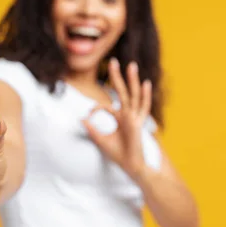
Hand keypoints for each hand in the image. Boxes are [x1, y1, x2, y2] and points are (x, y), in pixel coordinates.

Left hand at [82, 59, 151, 180]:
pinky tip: (145, 84)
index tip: (88, 112)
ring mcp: (134, 117)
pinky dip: (144, 96)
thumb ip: (91, 129)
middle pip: (122, 91)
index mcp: (120, 118)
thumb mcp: (100, 140)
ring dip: (132, 80)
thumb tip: (80, 119)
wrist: (130, 166)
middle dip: (117, 76)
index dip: (97, 106)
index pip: (108, 105)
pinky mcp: (138, 123)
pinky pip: (142, 108)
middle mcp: (128, 114)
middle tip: (113, 60)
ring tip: (131, 65)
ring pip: (133, 95)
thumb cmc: (118, 154)